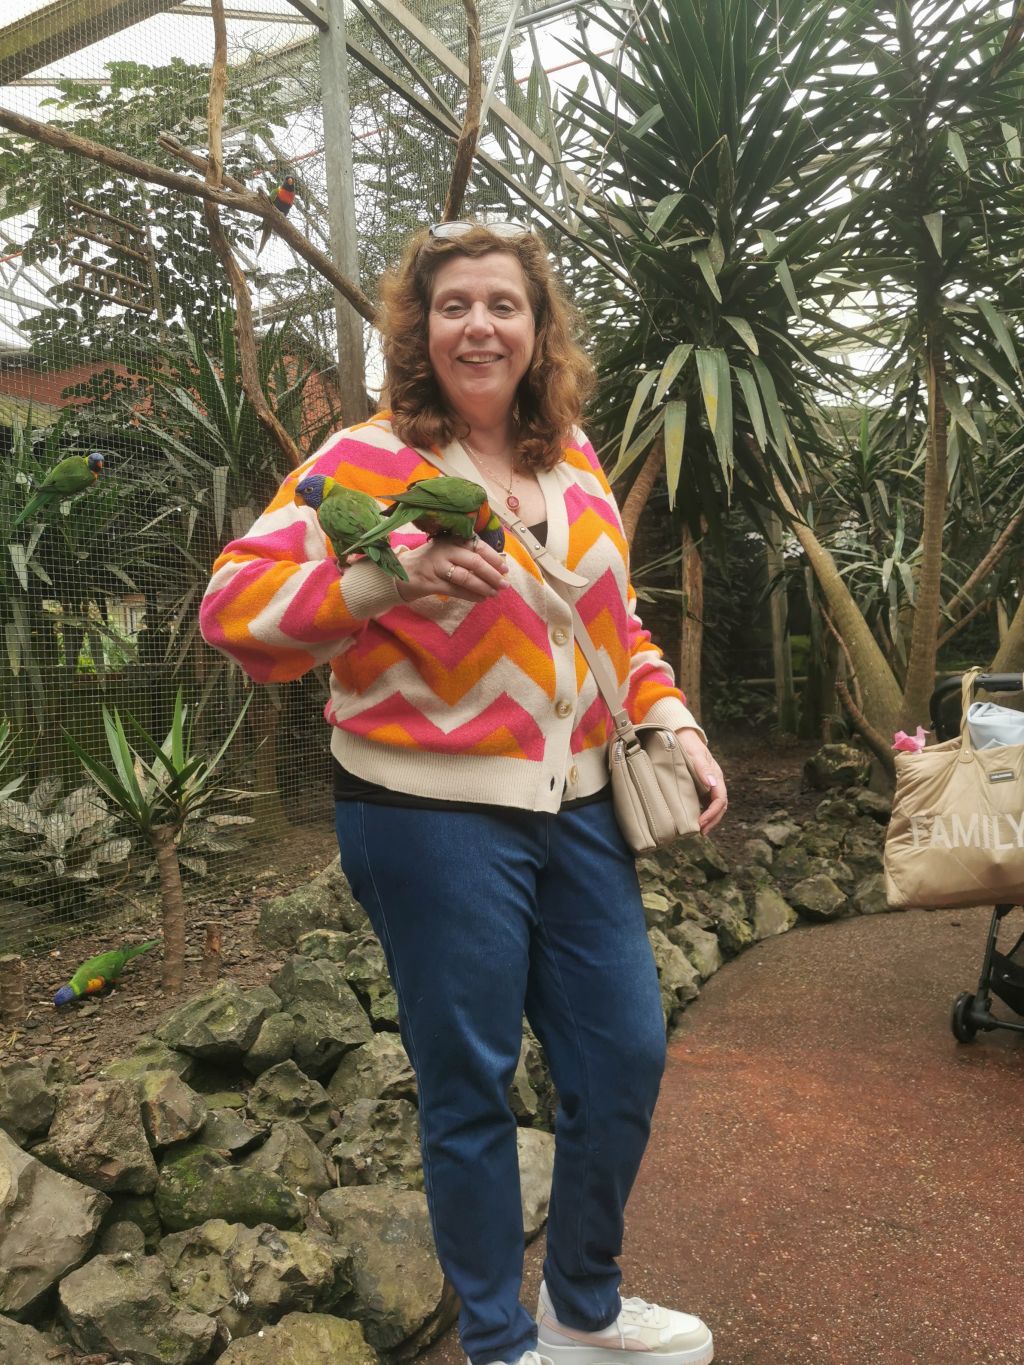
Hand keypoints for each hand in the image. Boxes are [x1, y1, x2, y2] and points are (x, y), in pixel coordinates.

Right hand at [394, 535, 509, 603]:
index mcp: (451, 539)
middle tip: (504, 584)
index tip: (505, 568)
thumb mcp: (446, 551)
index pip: (477, 545)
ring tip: (494, 594)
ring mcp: (436, 565)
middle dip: (492, 574)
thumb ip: (466, 554)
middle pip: (474, 561)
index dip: (493, 557)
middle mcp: (444, 549)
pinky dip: (470, 595)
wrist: (399, 573)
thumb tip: (495, 565)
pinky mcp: (430, 582)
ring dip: (483, 587)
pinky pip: (455, 590)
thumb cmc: (429, 563)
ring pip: (466, 577)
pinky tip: (480, 599)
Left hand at [674, 728, 727, 833]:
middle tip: (701, 832)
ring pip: (714, 806)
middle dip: (712, 820)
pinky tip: (695, 820)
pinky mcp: (701, 786)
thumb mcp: (695, 754)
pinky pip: (706, 803)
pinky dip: (703, 813)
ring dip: (710, 819)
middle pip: (720, 806)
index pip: (719, 799)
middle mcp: (715, 782)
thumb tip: (712, 783)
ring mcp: (709, 785)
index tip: (701, 822)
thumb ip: (703, 768)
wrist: (683, 736)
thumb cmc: (688, 744)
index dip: (712, 813)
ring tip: (700, 831)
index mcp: (716, 775)